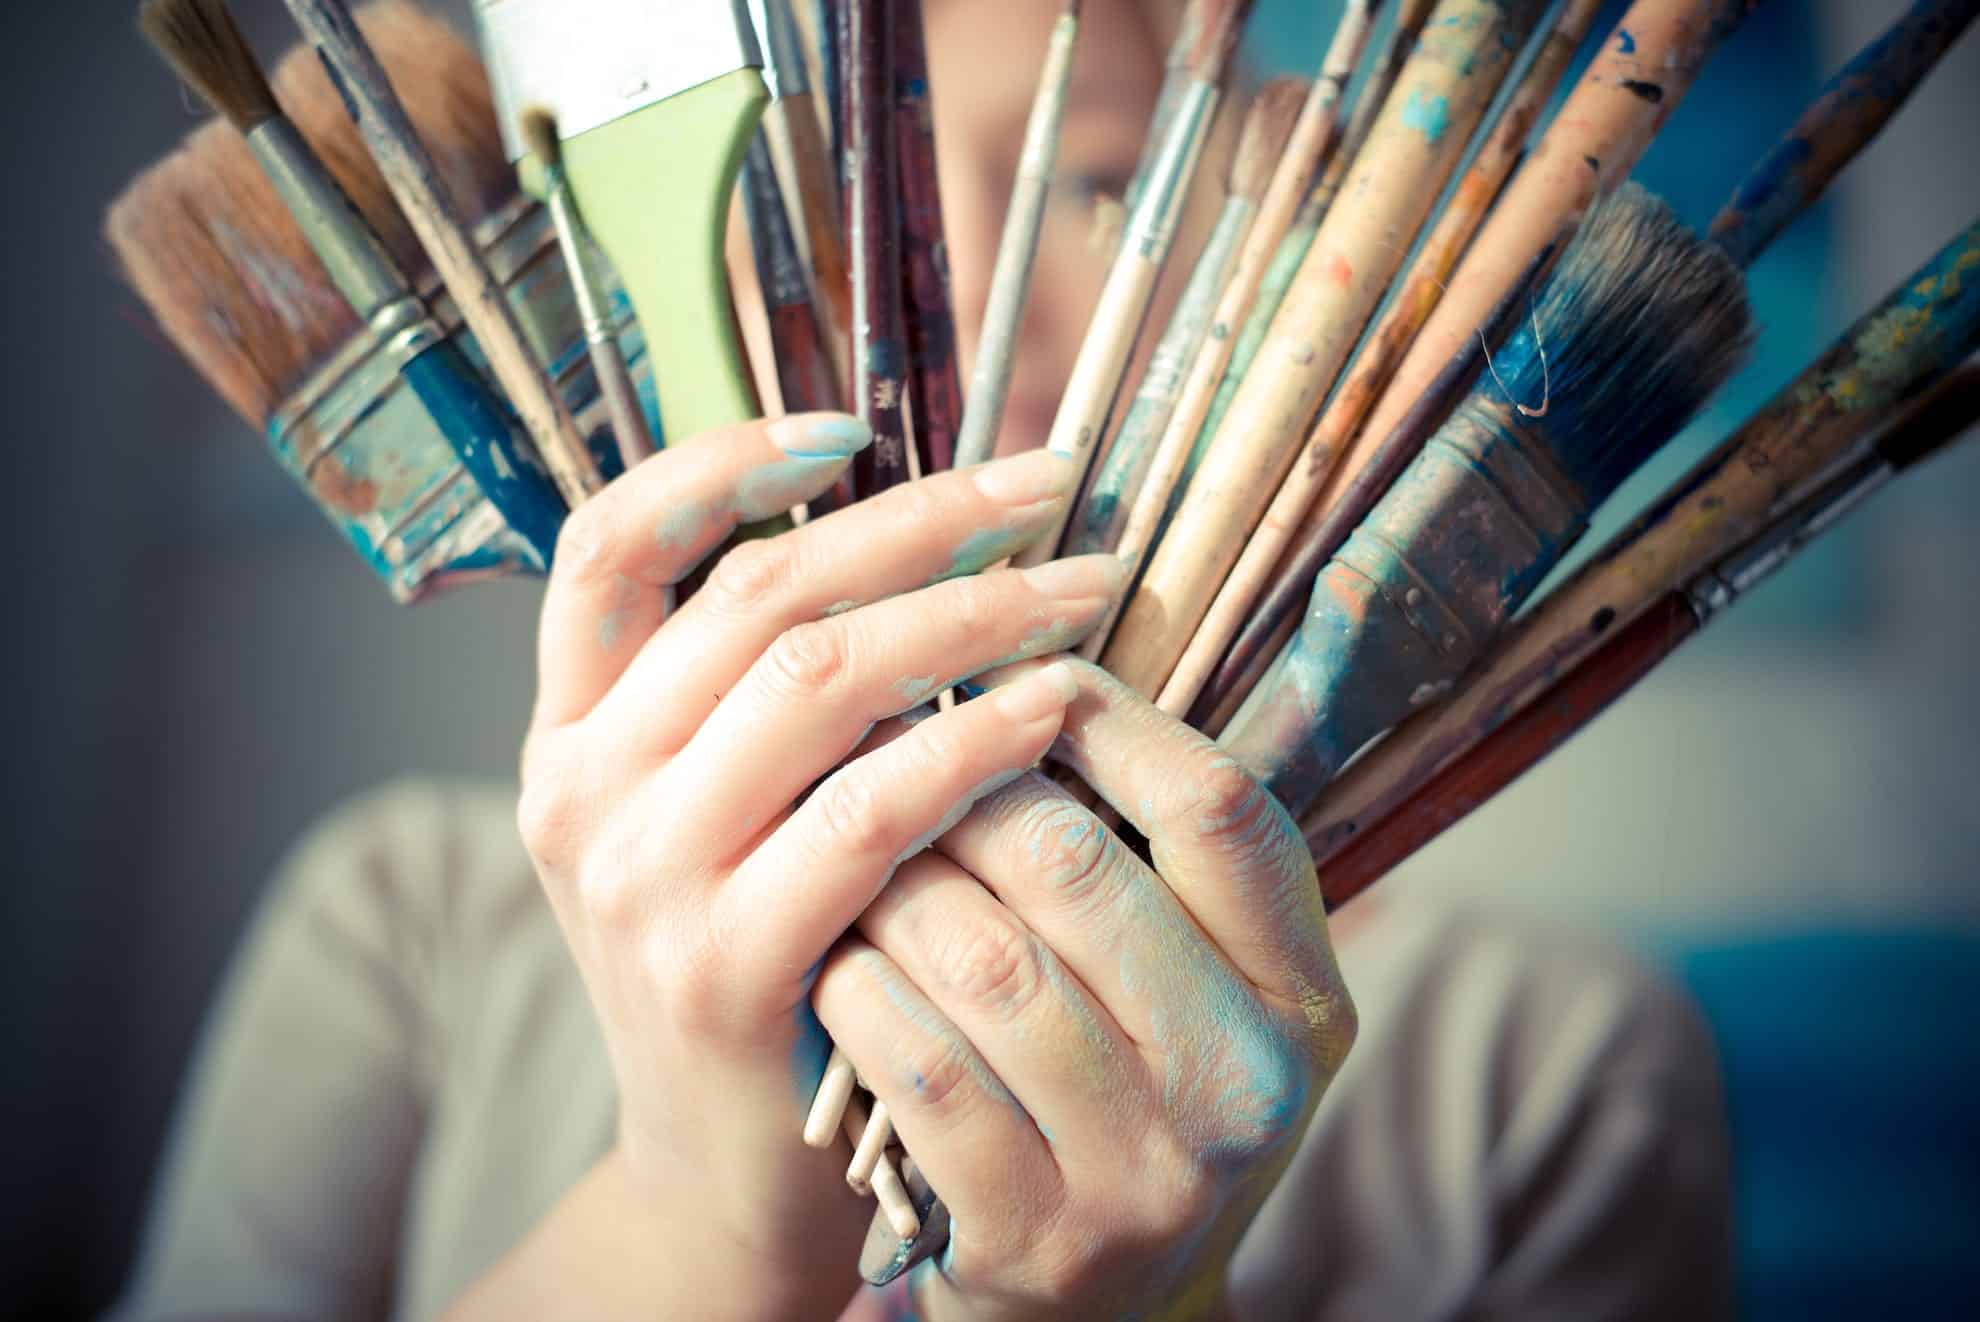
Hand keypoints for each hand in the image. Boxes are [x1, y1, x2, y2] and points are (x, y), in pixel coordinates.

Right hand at [514, 413, 1122, 1317]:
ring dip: (971, 616)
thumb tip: (904, 535)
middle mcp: (581, 790)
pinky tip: (1053, 710)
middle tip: (1049, 487)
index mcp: (569, 731)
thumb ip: (757, 695)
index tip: (851, 426)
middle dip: (918, 522)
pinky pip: (868, 814)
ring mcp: (640, 882)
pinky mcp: (722, 969)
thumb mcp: (710, 817)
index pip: (607, 546)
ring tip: (1084, 589)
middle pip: (753, 596)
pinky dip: (972, 744)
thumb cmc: (757, 963)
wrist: (722, 1179)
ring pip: (817, 684)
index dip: (721, 463)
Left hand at [816, 661, 1357, 1321]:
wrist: (1106, 1308)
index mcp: (1302, 998)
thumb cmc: (1134, 1098)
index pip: (1218, 807)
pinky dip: (857, 988)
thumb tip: (1044, 663)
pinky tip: (839, 960)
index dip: (1106, 718)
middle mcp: (1243, 1085)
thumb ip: (1165, 864)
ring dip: (892, 883)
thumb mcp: (1205, 992)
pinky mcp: (1029, 1235)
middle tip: (897, 754)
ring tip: (853, 848)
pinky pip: (914, 1060)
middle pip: (1078, 865)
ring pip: (982, 955)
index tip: (1024, 676)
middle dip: (961, 788)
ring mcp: (1138, 1173)